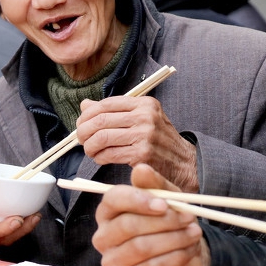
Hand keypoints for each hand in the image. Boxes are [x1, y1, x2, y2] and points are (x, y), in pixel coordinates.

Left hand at [75, 96, 198, 191]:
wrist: (184, 162)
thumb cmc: (158, 140)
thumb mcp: (142, 118)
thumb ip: (114, 111)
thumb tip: (85, 104)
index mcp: (144, 104)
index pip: (105, 104)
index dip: (87, 115)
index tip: (81, 124)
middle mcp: (146, 117)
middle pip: (100, 120)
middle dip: (84, 131)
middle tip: (81, 140)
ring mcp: (145, 135)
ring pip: (102, 137)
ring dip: (89, 146)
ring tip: (90, 150)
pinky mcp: (142, 154)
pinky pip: (109, 154)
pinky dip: (99, 157)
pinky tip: (101, 158)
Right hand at [92, 163, 209, 265]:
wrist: (181, 256)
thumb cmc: (169, 224)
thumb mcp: (168, 199)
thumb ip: (154, 184)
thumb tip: (140, 169)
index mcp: (109, 212)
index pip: (113, 200)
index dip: (138, 200)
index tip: (164, 204)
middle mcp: (103, 236)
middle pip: (128, 225)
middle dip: (164, 222)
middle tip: (190, 219)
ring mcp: (111, 261)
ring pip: (140, 247)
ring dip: (173, 239)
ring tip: (193, 234)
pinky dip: (173, 259)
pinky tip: (187, 252)